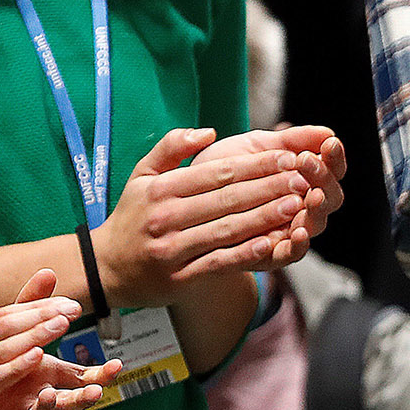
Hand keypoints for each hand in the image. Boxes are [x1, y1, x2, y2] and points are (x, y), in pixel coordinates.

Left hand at [0, 271, 118, 409]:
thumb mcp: (13, 328)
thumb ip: (32, 304)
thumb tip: (48, 271)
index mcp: (47, 370)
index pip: (80, 372)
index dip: (99, 372)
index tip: (118, 366)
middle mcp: (41, 392)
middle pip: (70, 397)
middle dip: (85, 395)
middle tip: (96, 392)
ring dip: (47, 408)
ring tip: (45, 398)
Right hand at [0, 275, 87, 409]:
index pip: (1, 313)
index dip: (34, 306)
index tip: (62, 301)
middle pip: (7, 325)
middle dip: (42, 315)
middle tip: (73, 308)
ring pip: (5, 347)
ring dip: (36, 334)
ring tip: (62, 324)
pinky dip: (16, 365)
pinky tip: (37, 356)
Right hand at [91, 128, 310, 305]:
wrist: (105, 267)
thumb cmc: (132, 216)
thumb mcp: (141, 175)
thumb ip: (171, 147)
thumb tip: (209, 132)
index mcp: (161, 189)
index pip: (216, 172)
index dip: (255, 165)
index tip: (286, 157)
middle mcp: (165, 217)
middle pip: (227, 199)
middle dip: (269, 187)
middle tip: (303, 178)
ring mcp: (172, 249)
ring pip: (227, 230)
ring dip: (266, 217)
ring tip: (298, 205)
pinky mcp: (179, 278)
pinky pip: (219, 263)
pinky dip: (246, 253)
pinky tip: (272, 242)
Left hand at [193, 124, 345, 242]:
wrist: (187, 204)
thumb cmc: (223, 172)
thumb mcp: (254, 147)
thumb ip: (289, 140)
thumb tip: (327, 132)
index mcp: (303, 179)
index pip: (332, 170)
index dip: (334, 158)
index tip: (329, 143)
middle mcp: (302, 208)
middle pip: (330, 198)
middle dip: (323, 180)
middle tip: (308, 163)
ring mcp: (288, 232)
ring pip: (314, 225)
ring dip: (316, 211)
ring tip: (312, 196)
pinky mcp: (270, 256)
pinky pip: (290, 255)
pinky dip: (297, 245)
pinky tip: (297, 233)